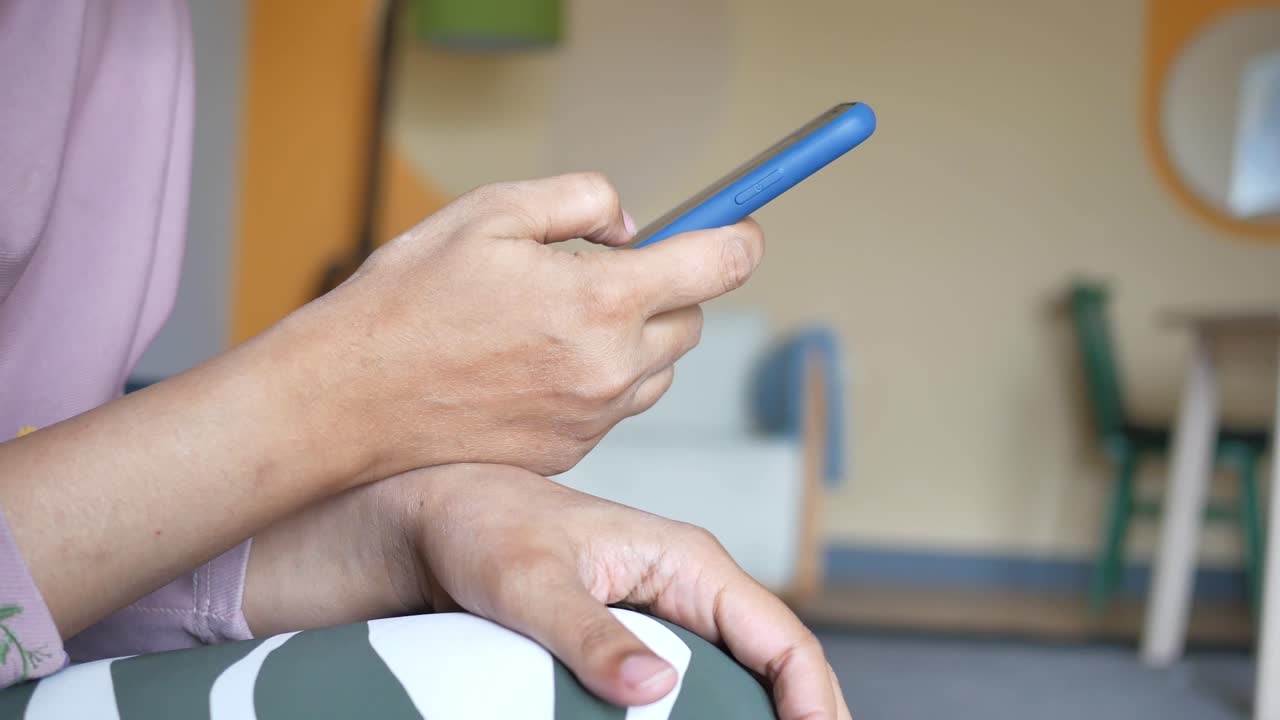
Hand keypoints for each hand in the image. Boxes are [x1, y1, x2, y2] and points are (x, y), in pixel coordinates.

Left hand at [245, 464, 850, 719]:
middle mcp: (686, 587)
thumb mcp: (528, 583)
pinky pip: (693, 688)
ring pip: (739, 679)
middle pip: (774, 663)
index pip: (781, 634)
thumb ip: (588, 632)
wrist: (433, 520)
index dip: (813, 697)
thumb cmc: (481, 528)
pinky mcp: (631, 640)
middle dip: (802, 717)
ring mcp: (662, 616)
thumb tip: (654, 687)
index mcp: (685, 560)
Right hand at [284, 173, 763, 481]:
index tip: (742, 229)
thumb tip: (631, 227)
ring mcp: (591, 418)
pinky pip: (616, 407)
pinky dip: (602, 378)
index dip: (739, 239)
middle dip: (669, 288)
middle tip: (610, 271)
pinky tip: (539, 362)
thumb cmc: (406, 301)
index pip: (716, 266)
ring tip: (562, 320)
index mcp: (599, 301)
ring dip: (637, 338)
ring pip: (658, 370)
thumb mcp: (488, 213)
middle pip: (692, 322)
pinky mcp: (568, 452)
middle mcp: (608, 368)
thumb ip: (579, 201)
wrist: (348, 401)